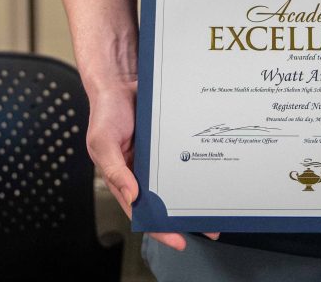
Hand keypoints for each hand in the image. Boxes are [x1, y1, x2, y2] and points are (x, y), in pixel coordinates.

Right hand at [86, 80, 219, 248]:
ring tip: (218, 202)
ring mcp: (158, 156)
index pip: (141, 211)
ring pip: (179, 179)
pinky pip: (185, 153)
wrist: (121, 79)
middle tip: (210, 226)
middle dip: (185, 214)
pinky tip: (213, 167)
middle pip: (166, 199)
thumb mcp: (102, 142)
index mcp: (124, 178)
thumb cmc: (105, 112)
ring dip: (196, 190)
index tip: (178, 240)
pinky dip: (199, 161)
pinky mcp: (171, 138)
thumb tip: (131, 196)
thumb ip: (114, 170)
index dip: (159, 228)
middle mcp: (143, 170)